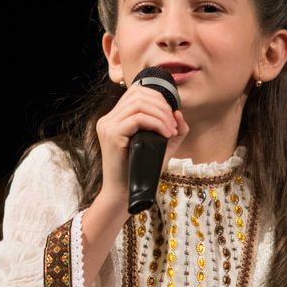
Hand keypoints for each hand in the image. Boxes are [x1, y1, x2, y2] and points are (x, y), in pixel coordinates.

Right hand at [95, 84, 189, 200]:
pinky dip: (156, 124)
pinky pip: (138, 119)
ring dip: (161, 115)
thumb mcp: (160, 147)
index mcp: (114, 118)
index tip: (171, 115)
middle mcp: (107, 119)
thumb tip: (178, 112)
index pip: (135, 91)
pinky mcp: (112, 135)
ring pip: (139, 104)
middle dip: (162, 106)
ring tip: (171, 131)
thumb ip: (171, 129)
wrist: (124, 194)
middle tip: (173, 124)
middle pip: (138, 94)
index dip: (157, 97)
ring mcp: (107, 126)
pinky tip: (166, 134)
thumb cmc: (141, 172)